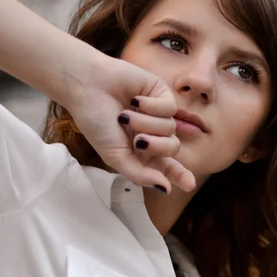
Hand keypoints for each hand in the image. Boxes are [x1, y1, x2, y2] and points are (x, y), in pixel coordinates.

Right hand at [65, 53, 195, 193]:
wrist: (87, 87)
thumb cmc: (96, 123)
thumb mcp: (115, 156)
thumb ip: (139, 175)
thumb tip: (166, 189)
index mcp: (143, 152)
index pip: (167, 167)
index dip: (180, 175)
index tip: (189, 185)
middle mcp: (153, 133)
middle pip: (172, 148)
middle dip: (156, 146)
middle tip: (137, 140)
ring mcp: (158, 114)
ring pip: (170, 128)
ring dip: (145, 123)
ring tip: (124, 115)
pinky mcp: (161, 94)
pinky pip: (169, 109)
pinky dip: (151, 107)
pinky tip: (134, 100)